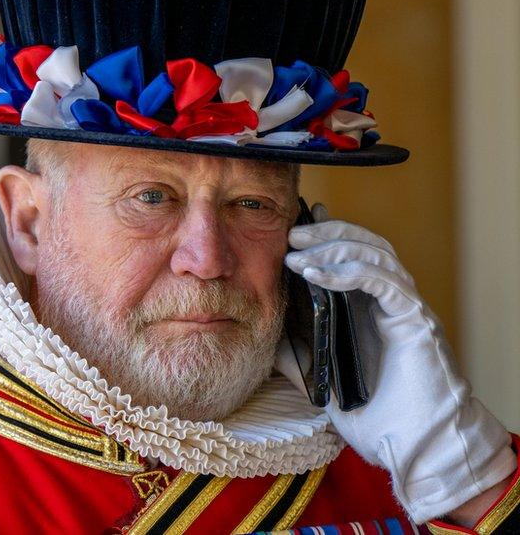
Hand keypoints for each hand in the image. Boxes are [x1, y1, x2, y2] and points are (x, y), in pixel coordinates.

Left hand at [279, 203, 514, 522]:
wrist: (410, 445)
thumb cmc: (371, 414)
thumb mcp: (317, 374)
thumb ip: (294, 349)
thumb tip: (260, 331)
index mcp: (369, 307)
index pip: (351, 255)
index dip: (326, 236)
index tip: (292, 229)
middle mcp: (389, 300)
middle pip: (364, 244)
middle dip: (327, 233)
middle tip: (291, 235)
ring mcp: (405, 306)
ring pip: (376, 254)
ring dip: (334, 247)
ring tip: (298, 252)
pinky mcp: (414, 319)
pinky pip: (384, 282)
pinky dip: (350, 271)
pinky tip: (318, 274)